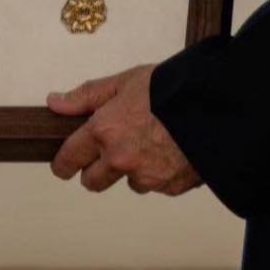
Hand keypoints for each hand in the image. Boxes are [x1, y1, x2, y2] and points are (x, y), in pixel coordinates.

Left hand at [47, 64, 200, 195]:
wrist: (215, 106)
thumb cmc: (170, 88)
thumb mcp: (124, 81)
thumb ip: (86, 96)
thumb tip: (54, 103)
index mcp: (104, 132)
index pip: (69, 160)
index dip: (63, 164)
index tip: (63, 166)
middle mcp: (120, 159)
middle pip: (92, 182)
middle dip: (96, 170)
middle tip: (110, 151)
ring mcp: (146, 177)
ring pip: (128, 182)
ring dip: (133, 170)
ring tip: (152, 142)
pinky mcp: (170, 187)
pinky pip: (156, 185)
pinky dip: (160, 173)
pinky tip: (172, 150)